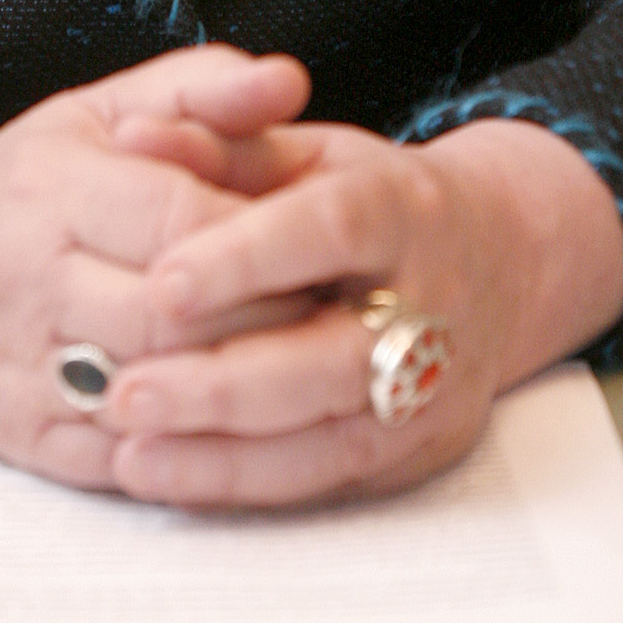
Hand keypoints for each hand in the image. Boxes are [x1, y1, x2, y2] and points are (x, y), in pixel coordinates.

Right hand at [0, 45, 314, 487]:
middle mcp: (34, 278)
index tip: (327, 242)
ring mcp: (25, 367)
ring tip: (315, 371)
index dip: (262, 237)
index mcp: (54, 187)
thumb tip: (292, 77)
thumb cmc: (20, 182)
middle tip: (345, 314)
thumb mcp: (95, 111)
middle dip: (272, 319)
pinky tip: (256, 431)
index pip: (180, 219)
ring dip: (245, 391)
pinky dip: (199, 452)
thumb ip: (199, 88)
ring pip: (158, 395)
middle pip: (179, 316)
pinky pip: (129, 460)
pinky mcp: (28, 439)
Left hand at [94, 108, 622, 509]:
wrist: (498, 258)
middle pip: (334, 359)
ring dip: (222, 455)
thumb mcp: (307, 150)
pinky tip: (165, 475)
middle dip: (222, 384)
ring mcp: (434, 389)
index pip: (332, 229)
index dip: (246, 259)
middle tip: (123, 393)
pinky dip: (242, 484)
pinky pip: (328, 481)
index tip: (160, 285)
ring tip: (129, 451)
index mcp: (404, 207)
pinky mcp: (419, 452)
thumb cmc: (371, 197)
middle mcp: (432, 304)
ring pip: (332, 439)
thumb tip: (130, 138)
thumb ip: (218, 142)